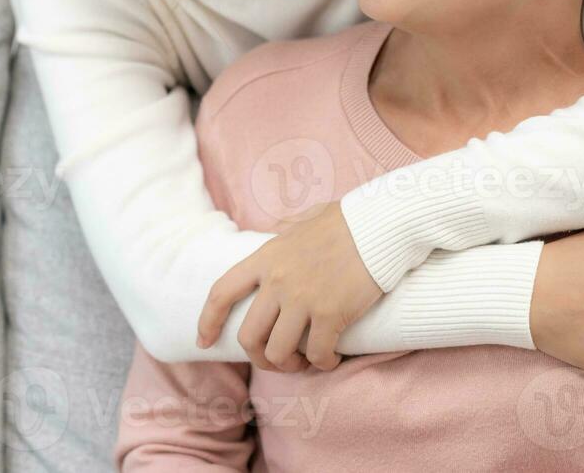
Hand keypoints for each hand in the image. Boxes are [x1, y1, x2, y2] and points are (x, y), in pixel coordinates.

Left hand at [196, 201, 382, 372]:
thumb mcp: (307, 218)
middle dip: (258, 357)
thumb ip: (288, 226)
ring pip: (278, 352)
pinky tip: (333, 359)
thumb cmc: (347, 220)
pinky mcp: (330, 313)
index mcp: (266, 257)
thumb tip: (282, 224)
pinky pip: (317, 354)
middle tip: (277, 361)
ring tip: (305, 362)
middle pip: (248, 336)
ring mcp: (303, 298)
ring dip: (289, 365)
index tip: (204, 341)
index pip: (222, 292)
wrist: (379, 224)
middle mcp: (278, 280)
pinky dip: (323, 363)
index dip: (207, 321)